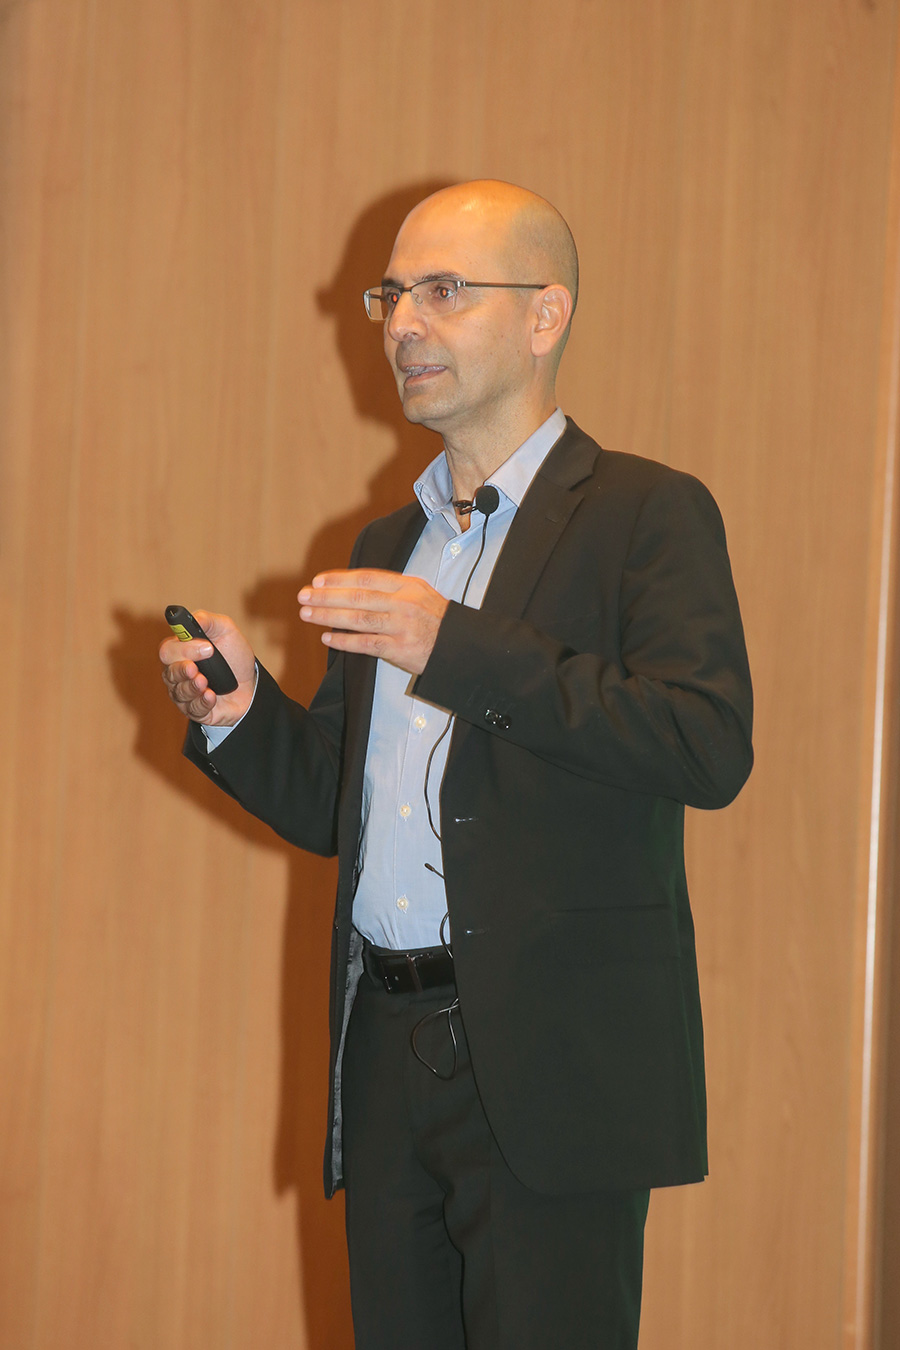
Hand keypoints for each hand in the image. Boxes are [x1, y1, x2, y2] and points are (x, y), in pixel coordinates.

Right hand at [159, 610, 255, 724]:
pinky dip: (202, 702)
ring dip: (192, 687)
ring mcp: (185, 693)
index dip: (183, 649)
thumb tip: (192, 618)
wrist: (252, 684)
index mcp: (180, 652)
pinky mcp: (196, 710)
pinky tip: (211, 697)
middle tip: (197, 669)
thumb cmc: (234, 656)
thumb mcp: (226, 631)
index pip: (168, 650)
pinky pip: (192, 709)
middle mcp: (178, 673)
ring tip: (206, 683)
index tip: (206, 647)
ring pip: (179, 692)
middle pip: (169, 673)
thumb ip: (207, 620)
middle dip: (183, 670)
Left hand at [298, 570, 448, 674]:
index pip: (367, 577)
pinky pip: (366, 644)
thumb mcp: (420, 594)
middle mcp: (403, 603)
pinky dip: (345, 641)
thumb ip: (392, 589)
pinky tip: (328, 638)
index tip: (319, 581)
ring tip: (307, 614)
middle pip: (358, 596)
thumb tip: (355, 587)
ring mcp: (402, 626)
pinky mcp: (400, 649)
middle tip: (304, 595)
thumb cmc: (438, 620)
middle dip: (327, 596)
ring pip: (358, 619)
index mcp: (408, 586)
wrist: (461, 645)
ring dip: (329, 616)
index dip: (340, 578)